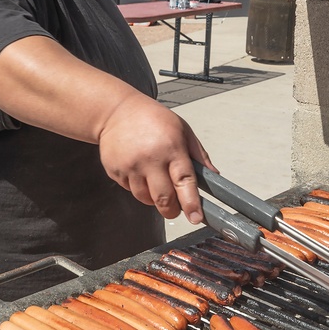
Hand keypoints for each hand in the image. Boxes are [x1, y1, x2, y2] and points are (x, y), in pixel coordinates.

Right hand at [97, 94, 213, 224]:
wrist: (116, 111)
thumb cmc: (153, 119)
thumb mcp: (182, 130)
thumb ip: (199, 155)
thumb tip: (213, 176)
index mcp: (171, 148)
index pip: (184, 182)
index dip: (191, 203)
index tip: (196, 218)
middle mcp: (150, 158)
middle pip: (163, 199)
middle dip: (172, 210)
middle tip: (176, 208)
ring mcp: (129, 166)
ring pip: (145, 199)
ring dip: (154, 199)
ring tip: (155, 181)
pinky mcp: (114, 170)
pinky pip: (130, 191)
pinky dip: (138, 188)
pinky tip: (139, 171)